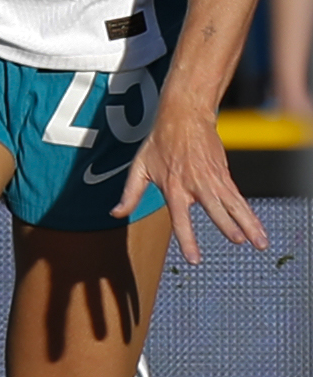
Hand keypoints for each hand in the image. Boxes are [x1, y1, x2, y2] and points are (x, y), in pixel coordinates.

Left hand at [117, 94, 266, 259]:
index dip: (188, 239)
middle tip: (239, 241)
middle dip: (228, 225)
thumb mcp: (138, 168)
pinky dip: (250, 214)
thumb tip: (115, 214)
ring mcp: (213, 180)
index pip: (180, 219)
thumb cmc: (159, 142)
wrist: (184, 116)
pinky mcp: (225, 175)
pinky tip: (258, 229)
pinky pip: (239, 198)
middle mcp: (196, 185)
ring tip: (261, 243)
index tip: (195, 259)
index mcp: (173, 187)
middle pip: (215, 209)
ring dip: (249, 224)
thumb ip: (129, 195)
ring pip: (234, 205)